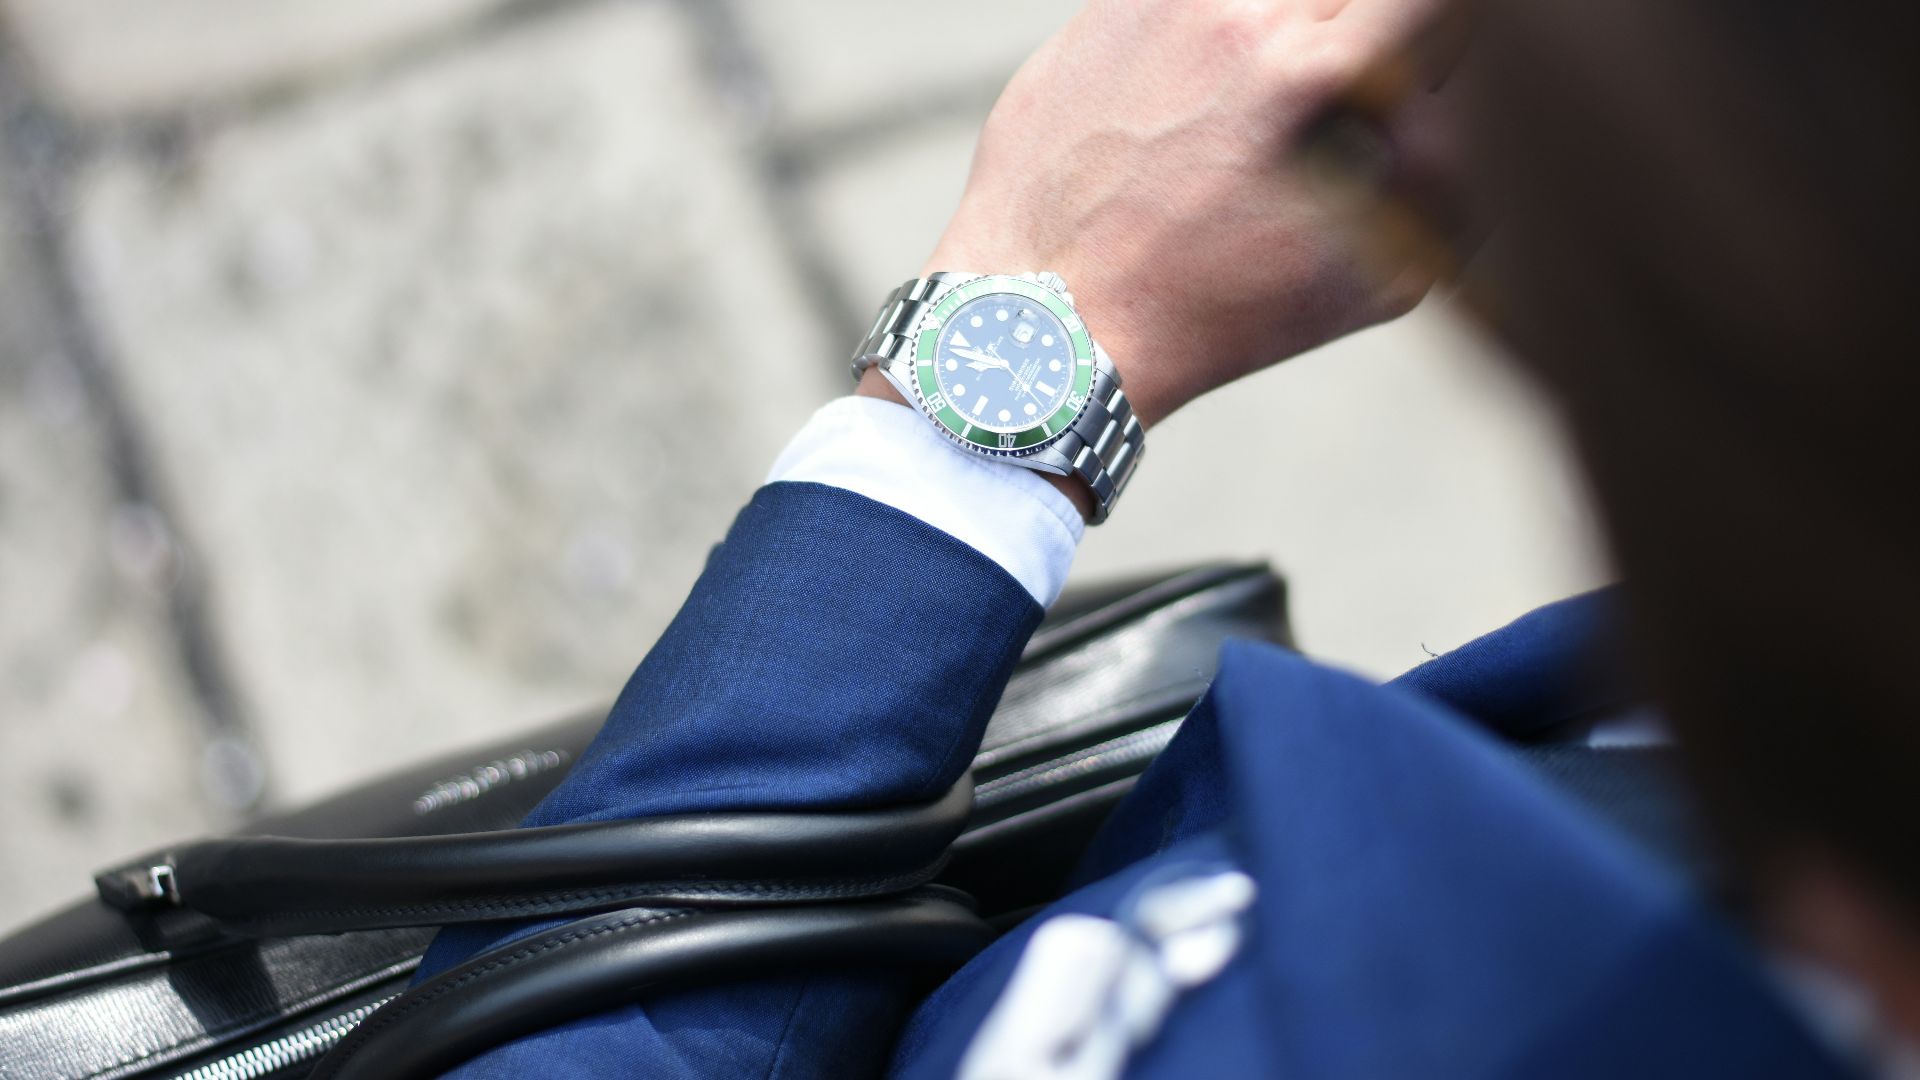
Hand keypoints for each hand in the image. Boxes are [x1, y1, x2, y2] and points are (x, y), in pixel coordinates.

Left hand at [908, 0, 1448, 426]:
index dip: (1434, 38)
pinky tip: (1180, 111)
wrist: (1056, 324)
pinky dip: (1204, 40)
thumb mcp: (1377, 278)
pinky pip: (1185, 3)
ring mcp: (1164, 4)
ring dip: (1279, 34)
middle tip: (1325, 105)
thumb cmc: (1217, 315)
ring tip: (1249, 113)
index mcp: (1322, 75)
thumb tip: (1452, 108)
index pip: (1428, 6)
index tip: (1418, 74)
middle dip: (1353, 37)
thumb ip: (1449, 177)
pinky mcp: (1103, 9)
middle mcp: (1243, 18)